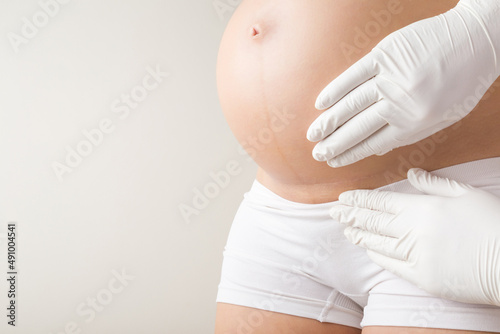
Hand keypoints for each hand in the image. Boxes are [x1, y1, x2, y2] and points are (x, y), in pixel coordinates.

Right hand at [307, 0, 499, 166]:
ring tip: (313, 135)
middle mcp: (400, 102)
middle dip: (335, 144)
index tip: (334, 162)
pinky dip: (336, 89)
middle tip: (317, 154)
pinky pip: (354, 74)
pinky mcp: (385, 54)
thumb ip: (409, 134)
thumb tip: (376, 148)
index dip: (351, 154)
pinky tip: (320, 103)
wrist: (476, 41)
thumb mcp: (442, 118)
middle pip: (358, 128)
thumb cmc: (462, 83)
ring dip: (329, 122)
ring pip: (351, 104)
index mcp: (415, 122)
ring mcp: (390, 77)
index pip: (373, 143)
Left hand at [330, 168, 499, 305]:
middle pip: (374, 222)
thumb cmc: (492, 223)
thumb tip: (411, 173)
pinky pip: (391, 264)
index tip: (343, 197)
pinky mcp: (422, 277)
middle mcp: (413, 231)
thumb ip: (433, 184)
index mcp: (422, 208)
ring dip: (359, 234)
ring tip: (345, 229)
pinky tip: (367, 249)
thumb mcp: (465, 194)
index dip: (360, 200)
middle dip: (351, 215)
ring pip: (378, 243)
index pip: (381, 202)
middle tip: (333, 212)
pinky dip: (377, 255)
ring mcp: (415, 256)